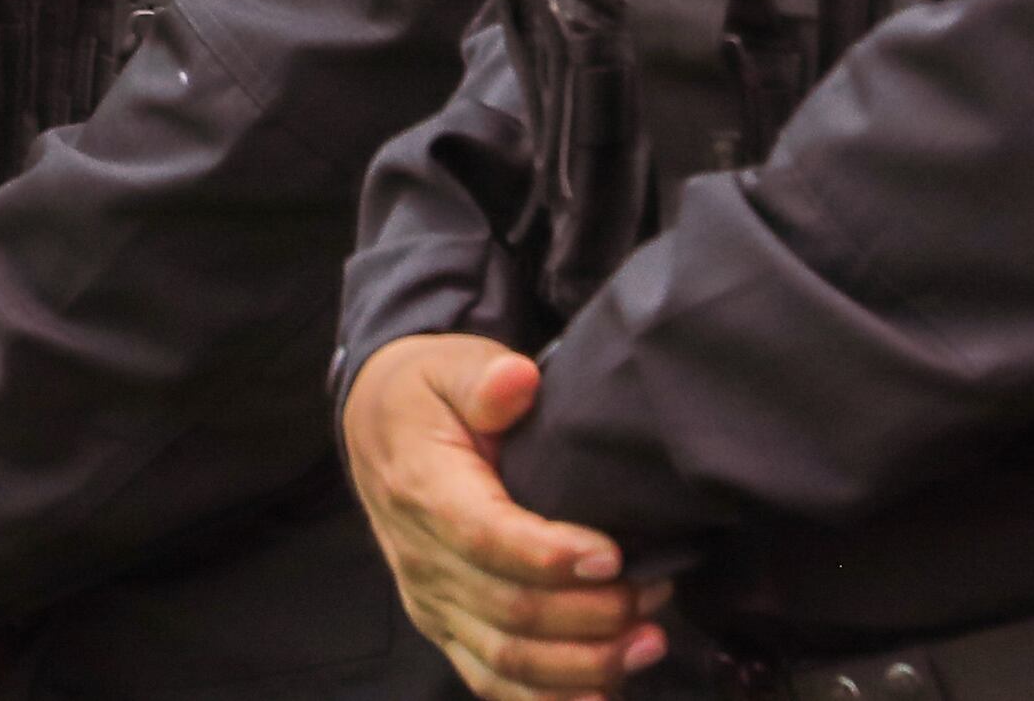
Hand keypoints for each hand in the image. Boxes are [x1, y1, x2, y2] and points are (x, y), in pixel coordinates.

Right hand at [343, 335, 669, 695]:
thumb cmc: (429, 396)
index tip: (613, 553)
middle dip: (591, 613)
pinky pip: (493, 680)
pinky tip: (605, 692)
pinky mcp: (444, 626)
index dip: (549, 556)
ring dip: (585, 663)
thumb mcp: (451, 365)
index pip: (484, 537)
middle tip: (655, 592)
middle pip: (508, 610)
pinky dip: (549, 699)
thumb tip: (518, 380)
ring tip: (650, 641)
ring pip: (507, 657)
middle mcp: (421, 557)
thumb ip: (484, 377)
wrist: (377, 430)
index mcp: (422, 489)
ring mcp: (431, 600)